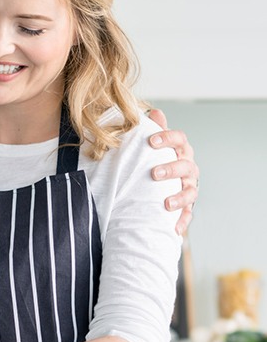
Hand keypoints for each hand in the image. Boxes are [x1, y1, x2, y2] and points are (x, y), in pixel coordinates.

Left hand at [147, 108, 198, 235]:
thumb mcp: (151, 144)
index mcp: (179, 150)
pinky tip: (175, 229)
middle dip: (171, 169)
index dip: (168, 138)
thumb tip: (154, 112)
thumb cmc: (152, 158)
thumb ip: (152, 129)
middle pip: (186, 166)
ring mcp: (188, 187)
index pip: (179, 140)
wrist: (154, 183)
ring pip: (190, 191)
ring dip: (179, 197)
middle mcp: (188, 167)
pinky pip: (188, 214)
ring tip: (166, 204)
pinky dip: (182, 222)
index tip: (152, 141)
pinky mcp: (186, 205)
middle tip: (154, 174)